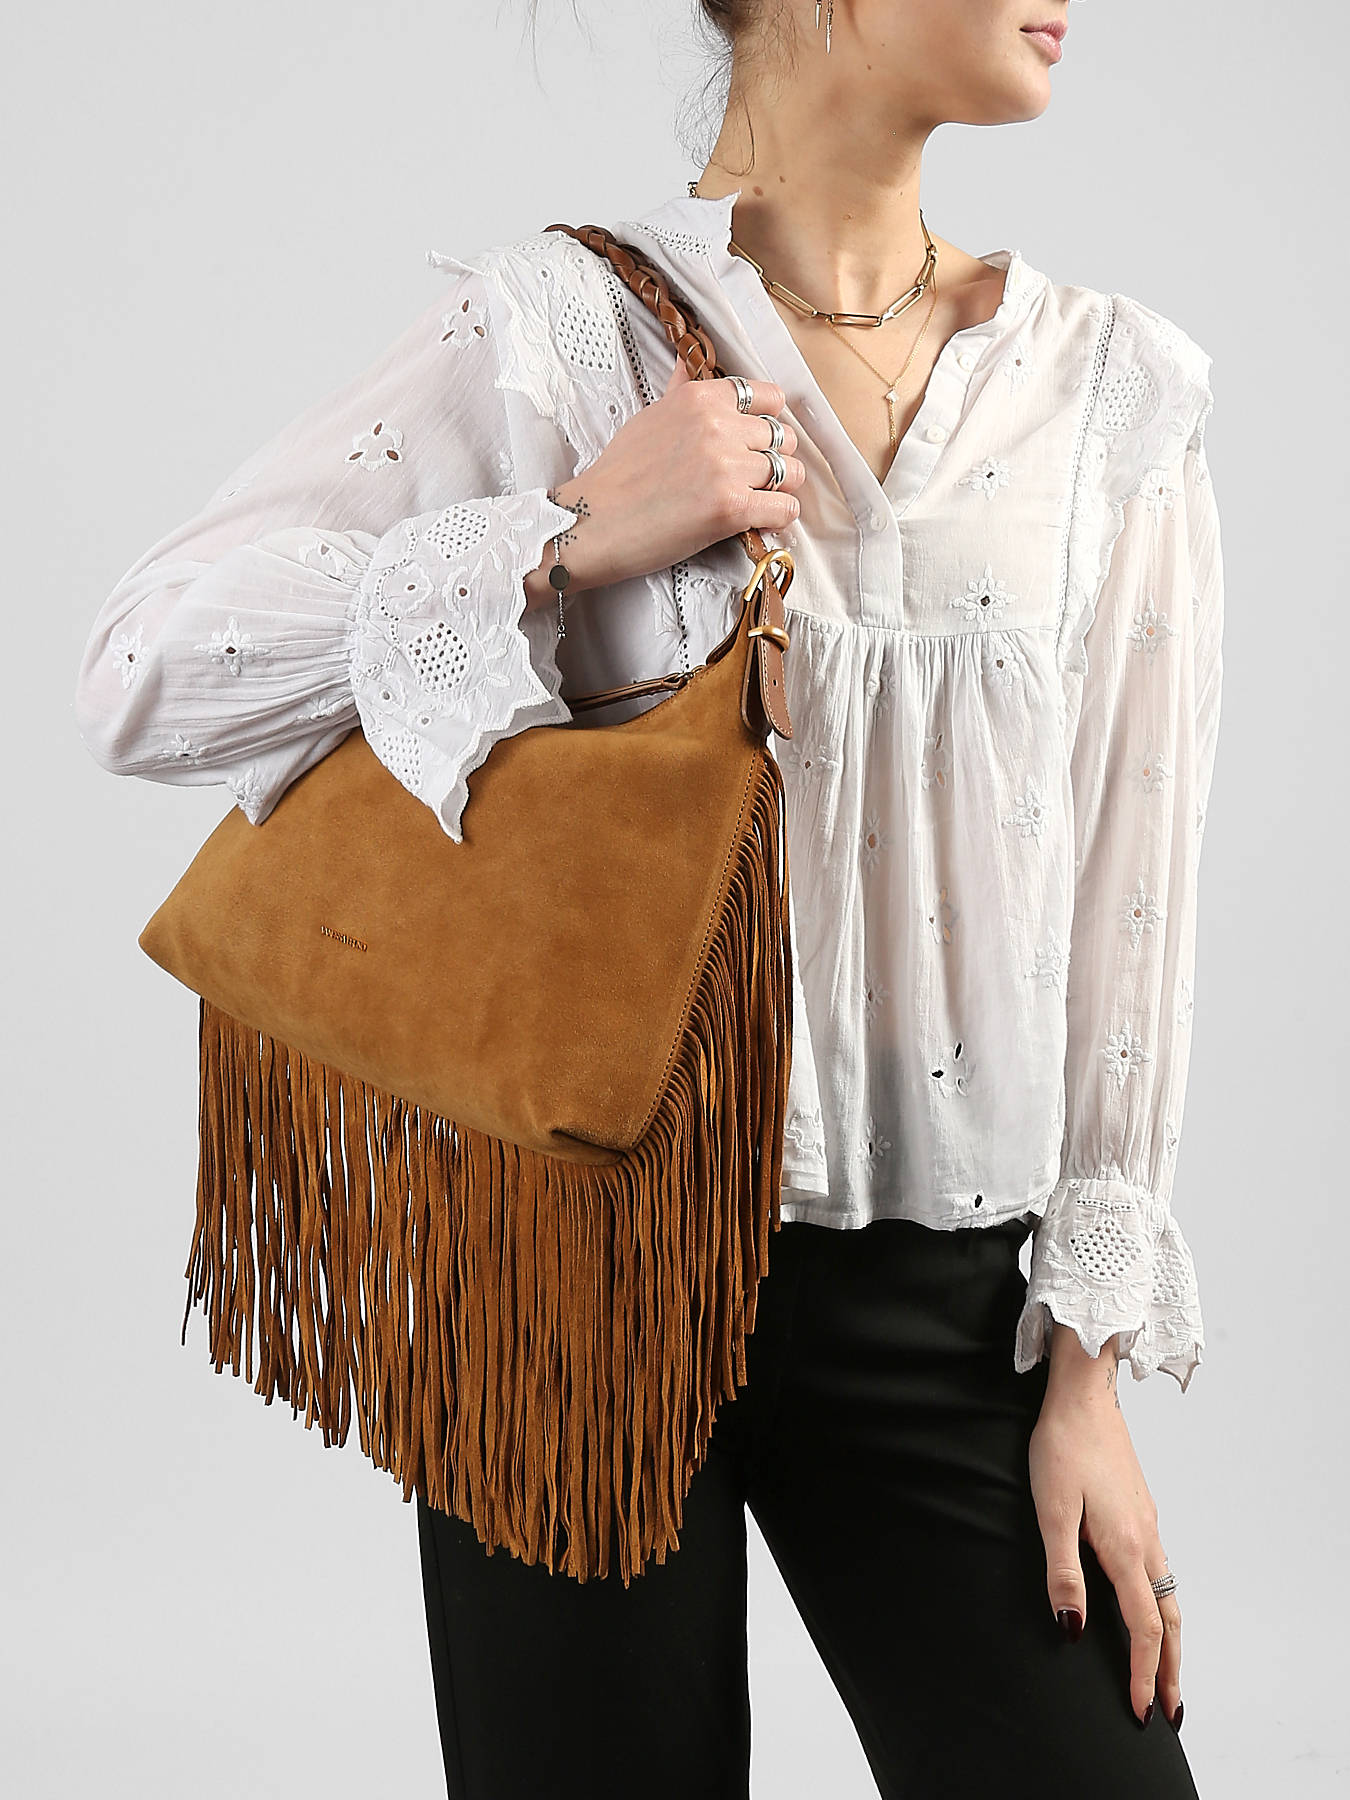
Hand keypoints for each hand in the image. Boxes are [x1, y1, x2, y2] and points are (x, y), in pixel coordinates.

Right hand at [522, 356, 805, 603]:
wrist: (595, 520)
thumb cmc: (618, 475)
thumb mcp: (649, 416)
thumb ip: (679, 392)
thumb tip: (686, 365)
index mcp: (701, 398)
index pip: (768, 397)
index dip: (770, 421)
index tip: (759, 440)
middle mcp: (719, 427)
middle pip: (783, 437)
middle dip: (776, 457)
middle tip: (757, 477)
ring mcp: (728, 467)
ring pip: (791, 473)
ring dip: (781, 488)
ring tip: (761, 499)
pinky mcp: (732, 508)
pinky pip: (785, 509)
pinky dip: (779, 517)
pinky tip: (761, 520)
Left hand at [1027, 1325, 1183, 1732]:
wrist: (1083, 1394)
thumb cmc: (1061, 1446)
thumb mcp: (1051, 1511)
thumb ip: (1063, 1571)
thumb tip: (1072, 1628)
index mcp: (1124, 1547)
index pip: (1142, 1627)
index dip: (1141, 1672)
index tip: (1141, 1711)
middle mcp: (1145, 1539)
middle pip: (1169, 1619)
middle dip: (1169, 1668)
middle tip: (1169, 1709)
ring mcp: (1147, 1523)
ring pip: (1170, 1595)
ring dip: (1171, 1639)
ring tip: (1165, 1670)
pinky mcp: (1139, 1509)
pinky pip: (1161, 1571)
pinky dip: (1163, 1605)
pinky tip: (1149, 1606)